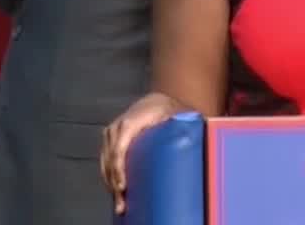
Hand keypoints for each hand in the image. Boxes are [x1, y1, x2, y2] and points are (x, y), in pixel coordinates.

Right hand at [100, 92, 180, 214]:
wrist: (158, 101)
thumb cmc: (171, 112)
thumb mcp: (179, 118)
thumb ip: (184, 131)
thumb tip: (198, 148)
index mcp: (136, 118)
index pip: (122, 145)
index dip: (119, 166)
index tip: (123, 186)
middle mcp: (121, 124)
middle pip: (112, 156)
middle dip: (115, 180)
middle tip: (123, 203)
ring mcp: (113, 131)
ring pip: (106, 159)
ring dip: (110, 182)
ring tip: (121, 203)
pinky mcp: (110, 138)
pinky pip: (106, 159)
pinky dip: (109, 176)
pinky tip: (115, 191)